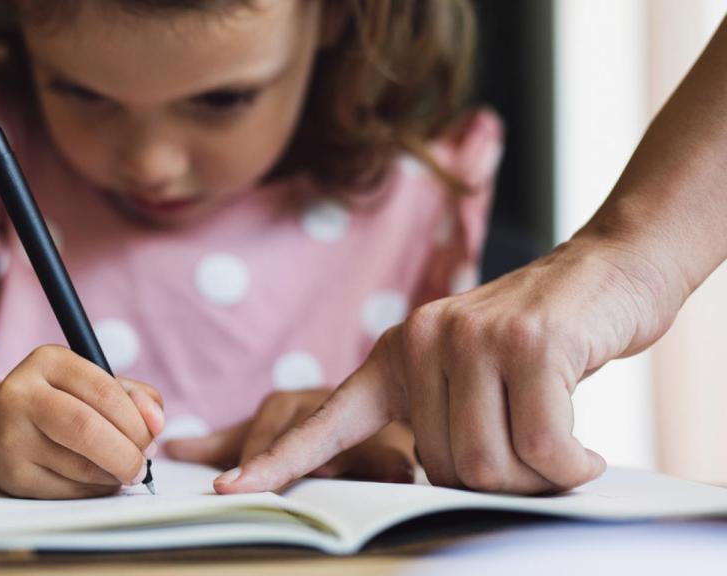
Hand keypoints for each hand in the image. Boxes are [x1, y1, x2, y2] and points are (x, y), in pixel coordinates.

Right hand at [0, 345, 163, 498]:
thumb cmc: (62, 402)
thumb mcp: (94, 383)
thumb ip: (134, 396)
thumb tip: (156, 423)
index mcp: (49, 361)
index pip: (105, 391)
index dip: (137, 422)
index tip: (153, 439)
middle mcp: (22, 394)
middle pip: (87, 429)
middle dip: (127, 454)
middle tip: (142, 466)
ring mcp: (11, 436)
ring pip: (80, 466)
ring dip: (113, 475)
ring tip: (119, 471)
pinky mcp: (11, 474)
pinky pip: (67, 490)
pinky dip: (93, 490)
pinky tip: (95, 481)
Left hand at [213, 237, 678, 494]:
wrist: (608, 271)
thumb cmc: (539, 342)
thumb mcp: (468, 372)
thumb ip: (436, 417)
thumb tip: (424, 481)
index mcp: (396, 356)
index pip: (327, 418)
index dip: (281, 460)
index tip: (230, 489)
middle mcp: (422, 341)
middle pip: (444, 469)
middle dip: (499, 479)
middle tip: (534, 447)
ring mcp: (471, 337)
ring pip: (489, 466)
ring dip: (538, 474)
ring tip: (558, 436)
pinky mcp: (527, 344)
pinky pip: (543, 449)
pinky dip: (572, 465)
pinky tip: (586, 447)